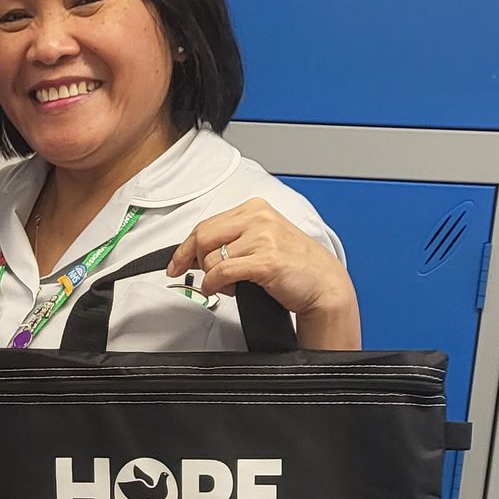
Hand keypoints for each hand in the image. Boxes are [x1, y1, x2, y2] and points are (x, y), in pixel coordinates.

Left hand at [167, 200, 360, 350]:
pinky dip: (215, 285)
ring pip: (212, 259)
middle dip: (194, 261)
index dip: (184, 248)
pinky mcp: (266, 260)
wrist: (323, 284)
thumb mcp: (262, 241)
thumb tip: (198, 252)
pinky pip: (222, 272)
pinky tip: (224, 289)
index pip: (206, 225)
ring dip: (214, 278)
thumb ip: (233, 240)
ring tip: (232, 284)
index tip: (175, 263)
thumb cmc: (293, 266)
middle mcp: (259, 218)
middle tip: (202, 276)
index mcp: (255, 209)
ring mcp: (263, 237)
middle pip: (203, 237)